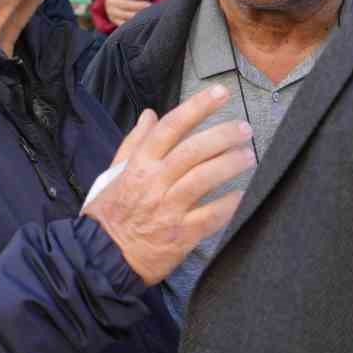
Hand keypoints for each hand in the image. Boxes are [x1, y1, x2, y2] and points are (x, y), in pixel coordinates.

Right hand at [83, 86, 254, 285]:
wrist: (103, 258)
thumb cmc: (109, 215)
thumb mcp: (113, 174)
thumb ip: (134, 143)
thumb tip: (150, 115)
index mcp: (138, 165)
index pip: (171, 127)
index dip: (197, 107)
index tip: (220, 93)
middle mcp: (154, 182)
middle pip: (193, 150)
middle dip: (223, 135)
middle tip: (244, 128)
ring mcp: (168, 208)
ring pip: (204, 178)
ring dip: (230, 163)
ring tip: (249, 155)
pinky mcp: (181, 234)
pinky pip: (211, 216)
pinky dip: (229, 203)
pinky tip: (244, 193)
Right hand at [106, 0, 152, 26]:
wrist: (108, 3)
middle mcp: (112, 2)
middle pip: (126, 4)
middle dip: (139, 5)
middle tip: (150, 6)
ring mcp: (112, 13)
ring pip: (125, 15)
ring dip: (137, 16)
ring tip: (148, 15)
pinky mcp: (115, 21)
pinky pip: (124, 24)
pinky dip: (133, 24)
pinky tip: (142, 22)